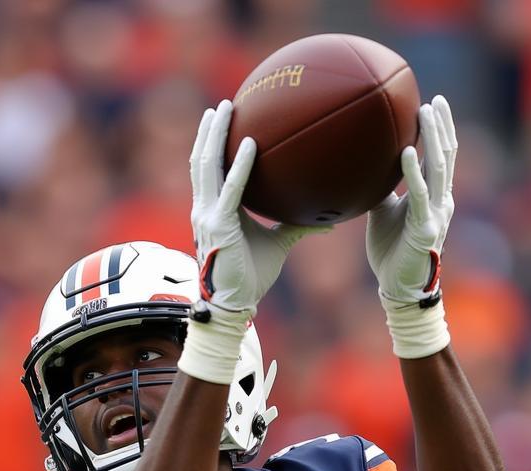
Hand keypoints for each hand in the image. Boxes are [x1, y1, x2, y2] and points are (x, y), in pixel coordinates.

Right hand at [190, 99, 323, 317]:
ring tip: (223, 111)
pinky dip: (240, 166)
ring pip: (206, 166)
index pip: (209, 172)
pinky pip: (231, 189)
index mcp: (214, 211)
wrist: (235, 304)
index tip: (220, 123)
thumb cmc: (253, 278)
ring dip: (214, 137)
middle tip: (220, 106)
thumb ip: (297, 227)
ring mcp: (208, 215)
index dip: (212, 147)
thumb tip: (328, 221)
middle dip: (209, 132)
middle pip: (201, 162)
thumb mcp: (278, 245)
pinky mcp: (219, 225)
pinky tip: (253, 144)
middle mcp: (205, 209)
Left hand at [366, 95, 456, 307]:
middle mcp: (440, 200)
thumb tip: (365, 167)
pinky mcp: (425, 229)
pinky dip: (413, 173)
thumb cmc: (391, 250)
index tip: (433, 104)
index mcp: (432, 196)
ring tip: (425, 113)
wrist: (397, 286)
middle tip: (434, 101)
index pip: (441, 156)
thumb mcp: (383, 213)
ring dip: (433, 139)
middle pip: (446, 155)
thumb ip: (381, 189)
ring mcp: (435, 213)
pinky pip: (420, 195)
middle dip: (441, 127)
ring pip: (438, 168)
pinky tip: (407, 151)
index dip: (440, 131)